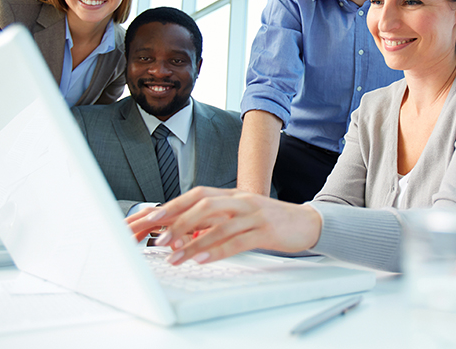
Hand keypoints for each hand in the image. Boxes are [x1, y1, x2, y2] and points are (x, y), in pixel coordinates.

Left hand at [127, 187, 321, 265]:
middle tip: (158, 237)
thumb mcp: (240, 215)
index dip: (171, 205)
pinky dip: (216, 251)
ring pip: (218, 225)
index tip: (149, 219)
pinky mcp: (265, 231)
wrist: (306, 223)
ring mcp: (253, 215)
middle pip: (203, 203)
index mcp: (231, 195)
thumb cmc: (269, 221)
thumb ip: (216, 220)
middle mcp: (240, 201)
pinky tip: (202, 259)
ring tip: (175, 256)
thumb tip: (183, 231)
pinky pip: (237, 241)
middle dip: (177, 220)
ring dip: (193, 242)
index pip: (195, 195)